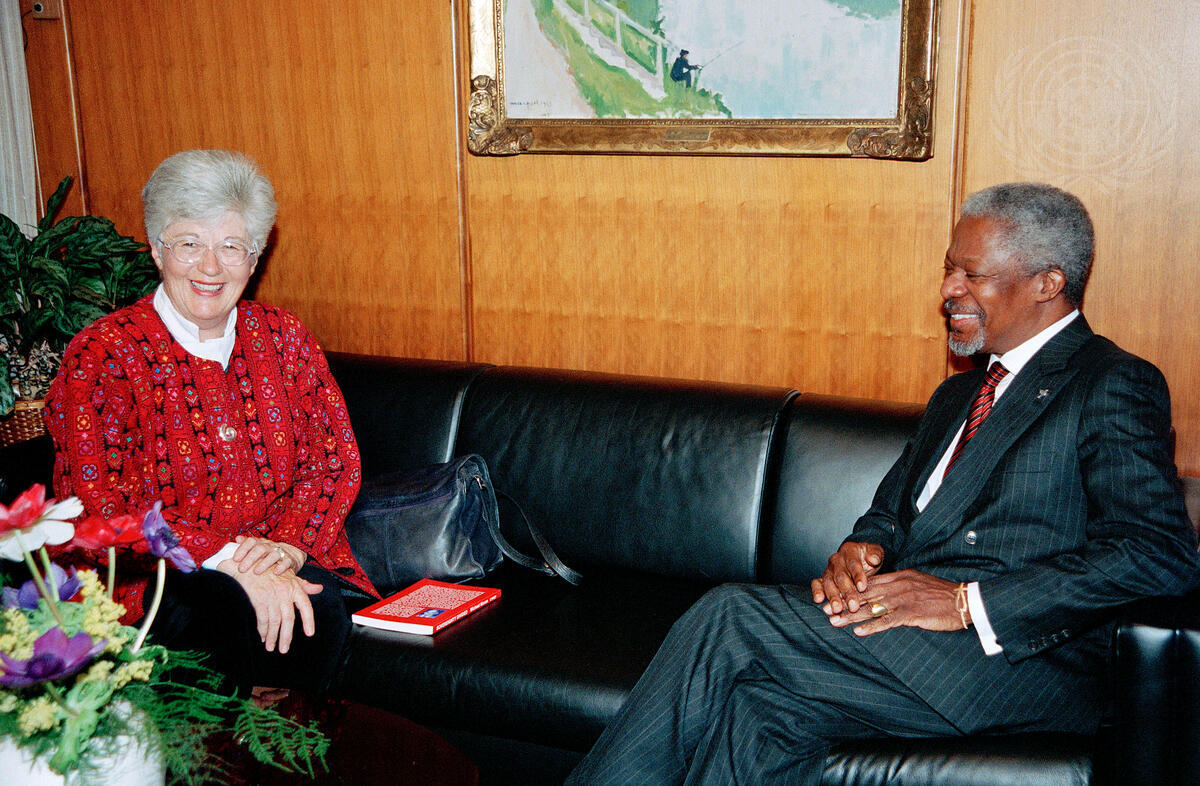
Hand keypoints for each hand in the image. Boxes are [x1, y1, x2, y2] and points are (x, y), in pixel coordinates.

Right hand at [216, 559, 322, 652]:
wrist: (249, 564)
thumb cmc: (270, 570)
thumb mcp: (290, 575)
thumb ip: (304, 585)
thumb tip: (320, 588)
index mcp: (294, 587)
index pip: (306, 606)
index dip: (309, 620)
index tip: (309, 634)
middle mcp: (285, 592)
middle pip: (289, 619)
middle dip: (286, 636)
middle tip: (284, 649)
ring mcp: (272, 596)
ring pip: (275, 622)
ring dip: (272, 637)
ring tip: (271, 647)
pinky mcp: (259, 599)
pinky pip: (263, 619)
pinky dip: (262, 630)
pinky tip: (262, 637)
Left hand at [232, 536, 307, 575]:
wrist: (292, 554)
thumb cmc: (270, 553)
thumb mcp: (260, 547)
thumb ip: (248, 544)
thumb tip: (237, 538)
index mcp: (261, 543)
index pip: (251, 541)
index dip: (242, 549)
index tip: (235, 559)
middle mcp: (271, 546)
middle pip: (260, 549)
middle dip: (250, 559)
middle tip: (241, 569)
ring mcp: (281, 552)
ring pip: (273, 555)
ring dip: (264, 563)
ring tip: (256, 572)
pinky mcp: (290, 560)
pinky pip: (287, 561)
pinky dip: (282, 566)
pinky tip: (276, 572)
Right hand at [811, 541, 884, 613]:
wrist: (859, 559)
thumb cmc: (868, 558)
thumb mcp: (875, 553)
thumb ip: (875, 554)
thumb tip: (873, 559)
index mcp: (850, 551)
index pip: (853, 563)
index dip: (857, 575)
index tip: (862, 587)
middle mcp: (837, 560)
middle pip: (841, 576)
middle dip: (846, 592)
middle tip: (853, 606)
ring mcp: (828, 569)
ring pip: (829, 582)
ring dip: (833, 597)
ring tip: (837, 609)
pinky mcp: (822, 579)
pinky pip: (817, 583)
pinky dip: (817, 591)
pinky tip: (818, 600)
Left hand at [827, 570, 967, 636]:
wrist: (965, 601)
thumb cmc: (942, 596)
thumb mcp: (918, 584)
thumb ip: (899, 586)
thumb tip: (882, 593)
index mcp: (900, 576)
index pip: (869, 583)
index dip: (849, 590)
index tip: (833, 596)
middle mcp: (899, 585)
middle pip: (865, 594)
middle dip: (843, 603)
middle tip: (825, 610)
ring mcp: (905, 599)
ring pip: (872, 608)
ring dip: (851, 616)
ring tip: (835, 622)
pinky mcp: (912, 613)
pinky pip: (888, 621)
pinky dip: (873, 626)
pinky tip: (860, 632)